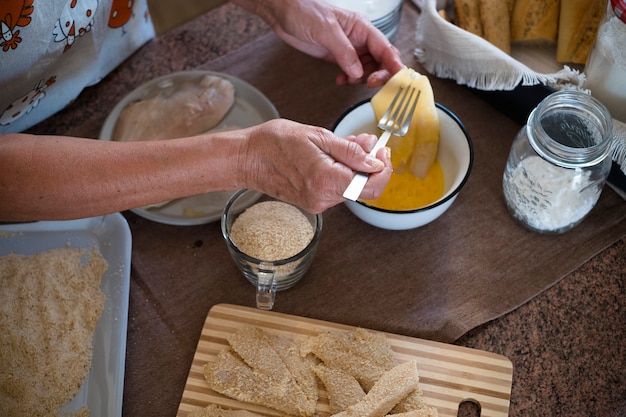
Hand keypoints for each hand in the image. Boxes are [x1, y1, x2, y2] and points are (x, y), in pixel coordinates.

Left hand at [231, 0, 403, 86]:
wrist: (284, 13)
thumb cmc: (304, 11)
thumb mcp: (326, 30)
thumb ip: (344, 52)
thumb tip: (358, 72)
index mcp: (362, 28)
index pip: (385, 48)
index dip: (393, 64)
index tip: (396, 79)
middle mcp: (359, 39)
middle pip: (381, 60)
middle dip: (380, 74)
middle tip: (370, 84)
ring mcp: (349, 48)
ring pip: (367, 69)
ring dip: (362, 79)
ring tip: (349, 80)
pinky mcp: (338, 57)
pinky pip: (352, 72)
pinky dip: (349, 79)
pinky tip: (340, 80)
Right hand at [240, 119, 391, 212]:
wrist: (247, 159)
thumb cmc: (275, 142)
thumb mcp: (317, 135)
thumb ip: (350, 150)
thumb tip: (375, 161)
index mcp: (325, 180)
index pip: (371, 186)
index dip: (384, 169)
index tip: (382, 151)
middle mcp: (323, 198)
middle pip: (364, 188)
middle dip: (370, 164)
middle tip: (364, 141)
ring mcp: (318, 204)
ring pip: (352, 188)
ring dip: (356, 167)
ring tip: (343, 144)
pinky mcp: (313, 203)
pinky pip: (337, 189)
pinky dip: (343, 173)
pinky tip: (333, 157)